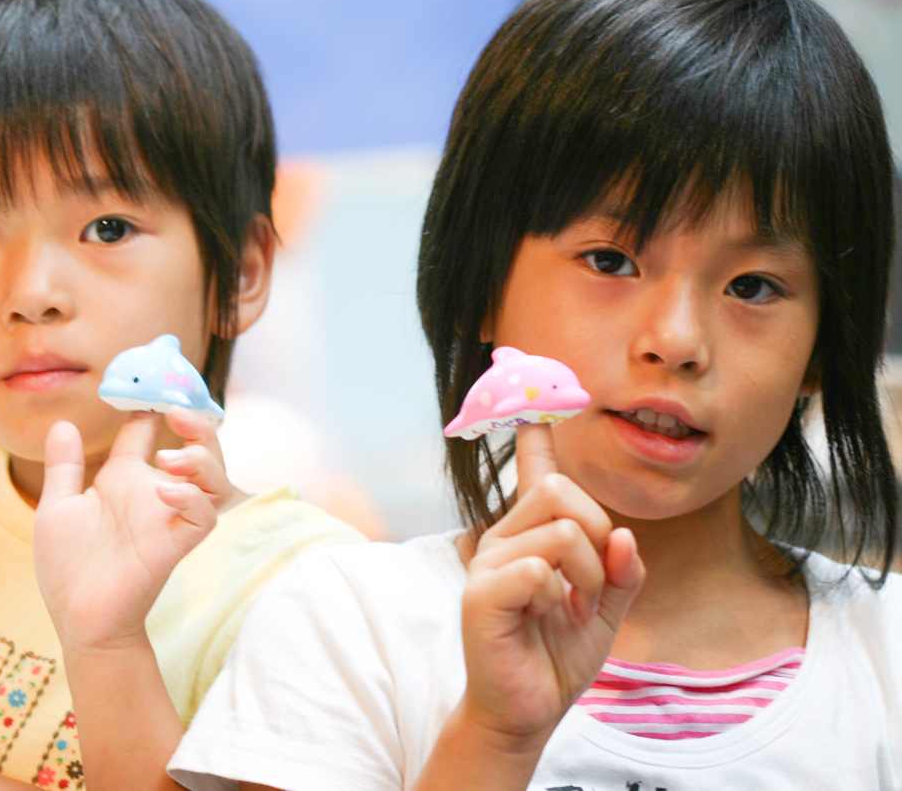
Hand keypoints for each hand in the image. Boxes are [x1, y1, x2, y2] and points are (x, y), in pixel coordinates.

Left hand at [33, 408, 240, 653]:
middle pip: (197, 448)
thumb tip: (62, 424)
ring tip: (171, 457)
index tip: (145, 385)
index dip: (149, 405)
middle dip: (196, 424)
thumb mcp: (57, 507)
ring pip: (213, 477)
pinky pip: (203, 515)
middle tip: (175, 411)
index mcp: (123, 479)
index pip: (146, 432)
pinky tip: (164, 491)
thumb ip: (64, 467)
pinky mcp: (174, 544)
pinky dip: (191, 497)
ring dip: (202, 459)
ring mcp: (166, 517)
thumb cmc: (67, 568)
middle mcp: (152, 493)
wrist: (77, 619)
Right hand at [459, 424, 644, 750]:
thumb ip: (622, 570)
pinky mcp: (480, 593)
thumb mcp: (606, 609)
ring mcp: (488, 562)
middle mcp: (503, 538)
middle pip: (564, 492)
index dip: (536, 430)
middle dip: (599, 539)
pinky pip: (539, 568)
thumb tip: (624, 535)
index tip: (538, 393)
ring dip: (588, 575)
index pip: (534, 470)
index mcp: (530, 534)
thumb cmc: (557, 656)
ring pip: (563, 530)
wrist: (528, 711)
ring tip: (572, 608)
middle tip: (591, 587)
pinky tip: (544, 617)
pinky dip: (558, 597)